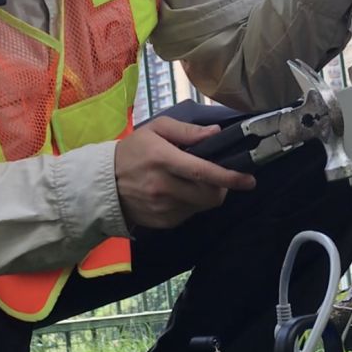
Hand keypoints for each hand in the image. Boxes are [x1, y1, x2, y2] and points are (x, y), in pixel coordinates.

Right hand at [114, 117, 255, 228]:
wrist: (103, 183)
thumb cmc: (133, 151)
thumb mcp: (156, 130)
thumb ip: (187, 131)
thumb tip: (216, 133)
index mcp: (163, 159)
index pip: (203, 171)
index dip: (229, 177)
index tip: (249, 180)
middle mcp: (163, 186)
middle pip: (208, 195)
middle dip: (221, 188)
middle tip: (218, 179)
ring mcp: (161, 207)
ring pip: (201, 206)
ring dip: (205, 196)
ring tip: (192, 183)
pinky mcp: (161, 222)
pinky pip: (188, 215)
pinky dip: (191, 205)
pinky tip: (178, 194)